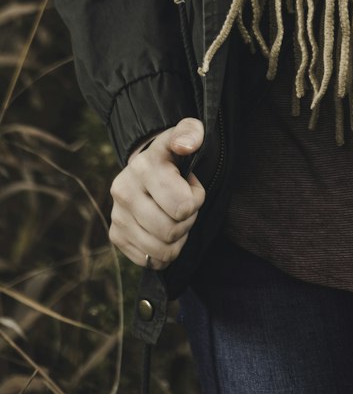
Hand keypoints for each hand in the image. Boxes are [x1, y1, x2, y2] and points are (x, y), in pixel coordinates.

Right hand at [108, 118, 205, 269]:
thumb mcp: (185, 135)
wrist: (146, 167)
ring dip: (177, 239)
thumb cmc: (173, 155)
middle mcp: (124, 191)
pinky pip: (150, 260)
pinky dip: (163, 252)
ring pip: (162, 250)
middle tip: (184, 206)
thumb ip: (191, 132)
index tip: (189, 186)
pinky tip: (162, 232)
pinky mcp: (116, 235)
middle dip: (187, 221)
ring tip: (174, 217)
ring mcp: (117, 216)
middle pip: (171, 232)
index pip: (182, 207)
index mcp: (143, 167)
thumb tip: (188, 144)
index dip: (196, 200)